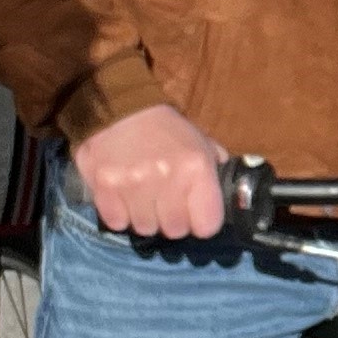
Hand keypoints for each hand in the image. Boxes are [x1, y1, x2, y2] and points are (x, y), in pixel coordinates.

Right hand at [76, 101, 228, 239]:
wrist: (122, 107)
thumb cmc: (166, 130)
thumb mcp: (200, 143)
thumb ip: (216, 171)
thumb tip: (233, 195)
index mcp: (196, 166)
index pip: (207, 226)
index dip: (201, 222)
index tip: (193, 214)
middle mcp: (167, 176)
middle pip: (174, 230)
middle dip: (170, 220)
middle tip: (163, 202)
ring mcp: (134, 182)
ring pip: (144, 228)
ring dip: (144, 217)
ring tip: (142, 196)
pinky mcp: (105, 185)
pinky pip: (117, 222)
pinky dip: (119, 214)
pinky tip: (123, 196)